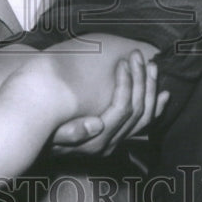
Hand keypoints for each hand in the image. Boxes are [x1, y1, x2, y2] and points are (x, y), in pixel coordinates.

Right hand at [51, 51, 168, 156]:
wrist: (38, 143)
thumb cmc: (42, 133)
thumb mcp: (50, 133)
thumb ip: (71, 132)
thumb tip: (96, 125)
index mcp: (96, 141)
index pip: (122, 109)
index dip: (126, 83)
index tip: (124, 62)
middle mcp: (110, 144)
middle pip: (136, 111)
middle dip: (141, 80)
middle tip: (139, 57)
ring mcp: (116, 142)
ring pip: (144, 117)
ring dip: (150, 90)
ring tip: (152, 67)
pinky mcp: (117, 138)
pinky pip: (144, 125)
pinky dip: (156, 108)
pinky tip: (163, 95)